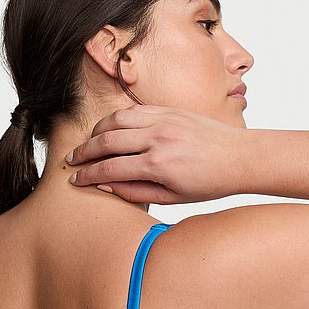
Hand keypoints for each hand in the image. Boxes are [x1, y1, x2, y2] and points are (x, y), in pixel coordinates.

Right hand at [66, 104, 243, 204]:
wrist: (238, 157)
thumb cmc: (208, 183)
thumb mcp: (173, 198)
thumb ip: (138, 192)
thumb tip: (107, 186)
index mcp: (158, 165)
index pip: (111, 168)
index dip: (88, 175)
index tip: (75, 180)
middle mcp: (157, 138)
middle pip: (106, 141)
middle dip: (84, 153)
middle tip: (70, 161)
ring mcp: (162, 120)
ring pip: (116, 121)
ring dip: (95, 132)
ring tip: (86, 145)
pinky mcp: (168, 110)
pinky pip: (132, 111)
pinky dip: (115, 119)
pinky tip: (108, 129)